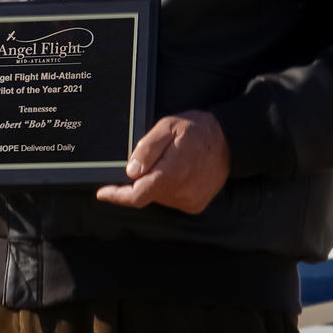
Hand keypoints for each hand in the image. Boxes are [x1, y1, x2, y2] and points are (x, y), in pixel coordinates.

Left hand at [96, 111, 229, 213]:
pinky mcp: (195, 204)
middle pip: (146, 194)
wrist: (230, 141)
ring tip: (171, 161)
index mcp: (171, 174)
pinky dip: (168, 187)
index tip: (102, 193)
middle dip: (141, 179)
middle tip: (154, 158)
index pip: (137, 195)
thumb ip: (147, 149)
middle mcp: (181, 192)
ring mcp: (190, 201)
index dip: (117, 196)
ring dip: (156, 182)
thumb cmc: (198, 131)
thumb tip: (130, 171)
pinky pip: (172, 198)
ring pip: (158, 196)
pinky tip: (179, 171)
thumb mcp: (167, 127)